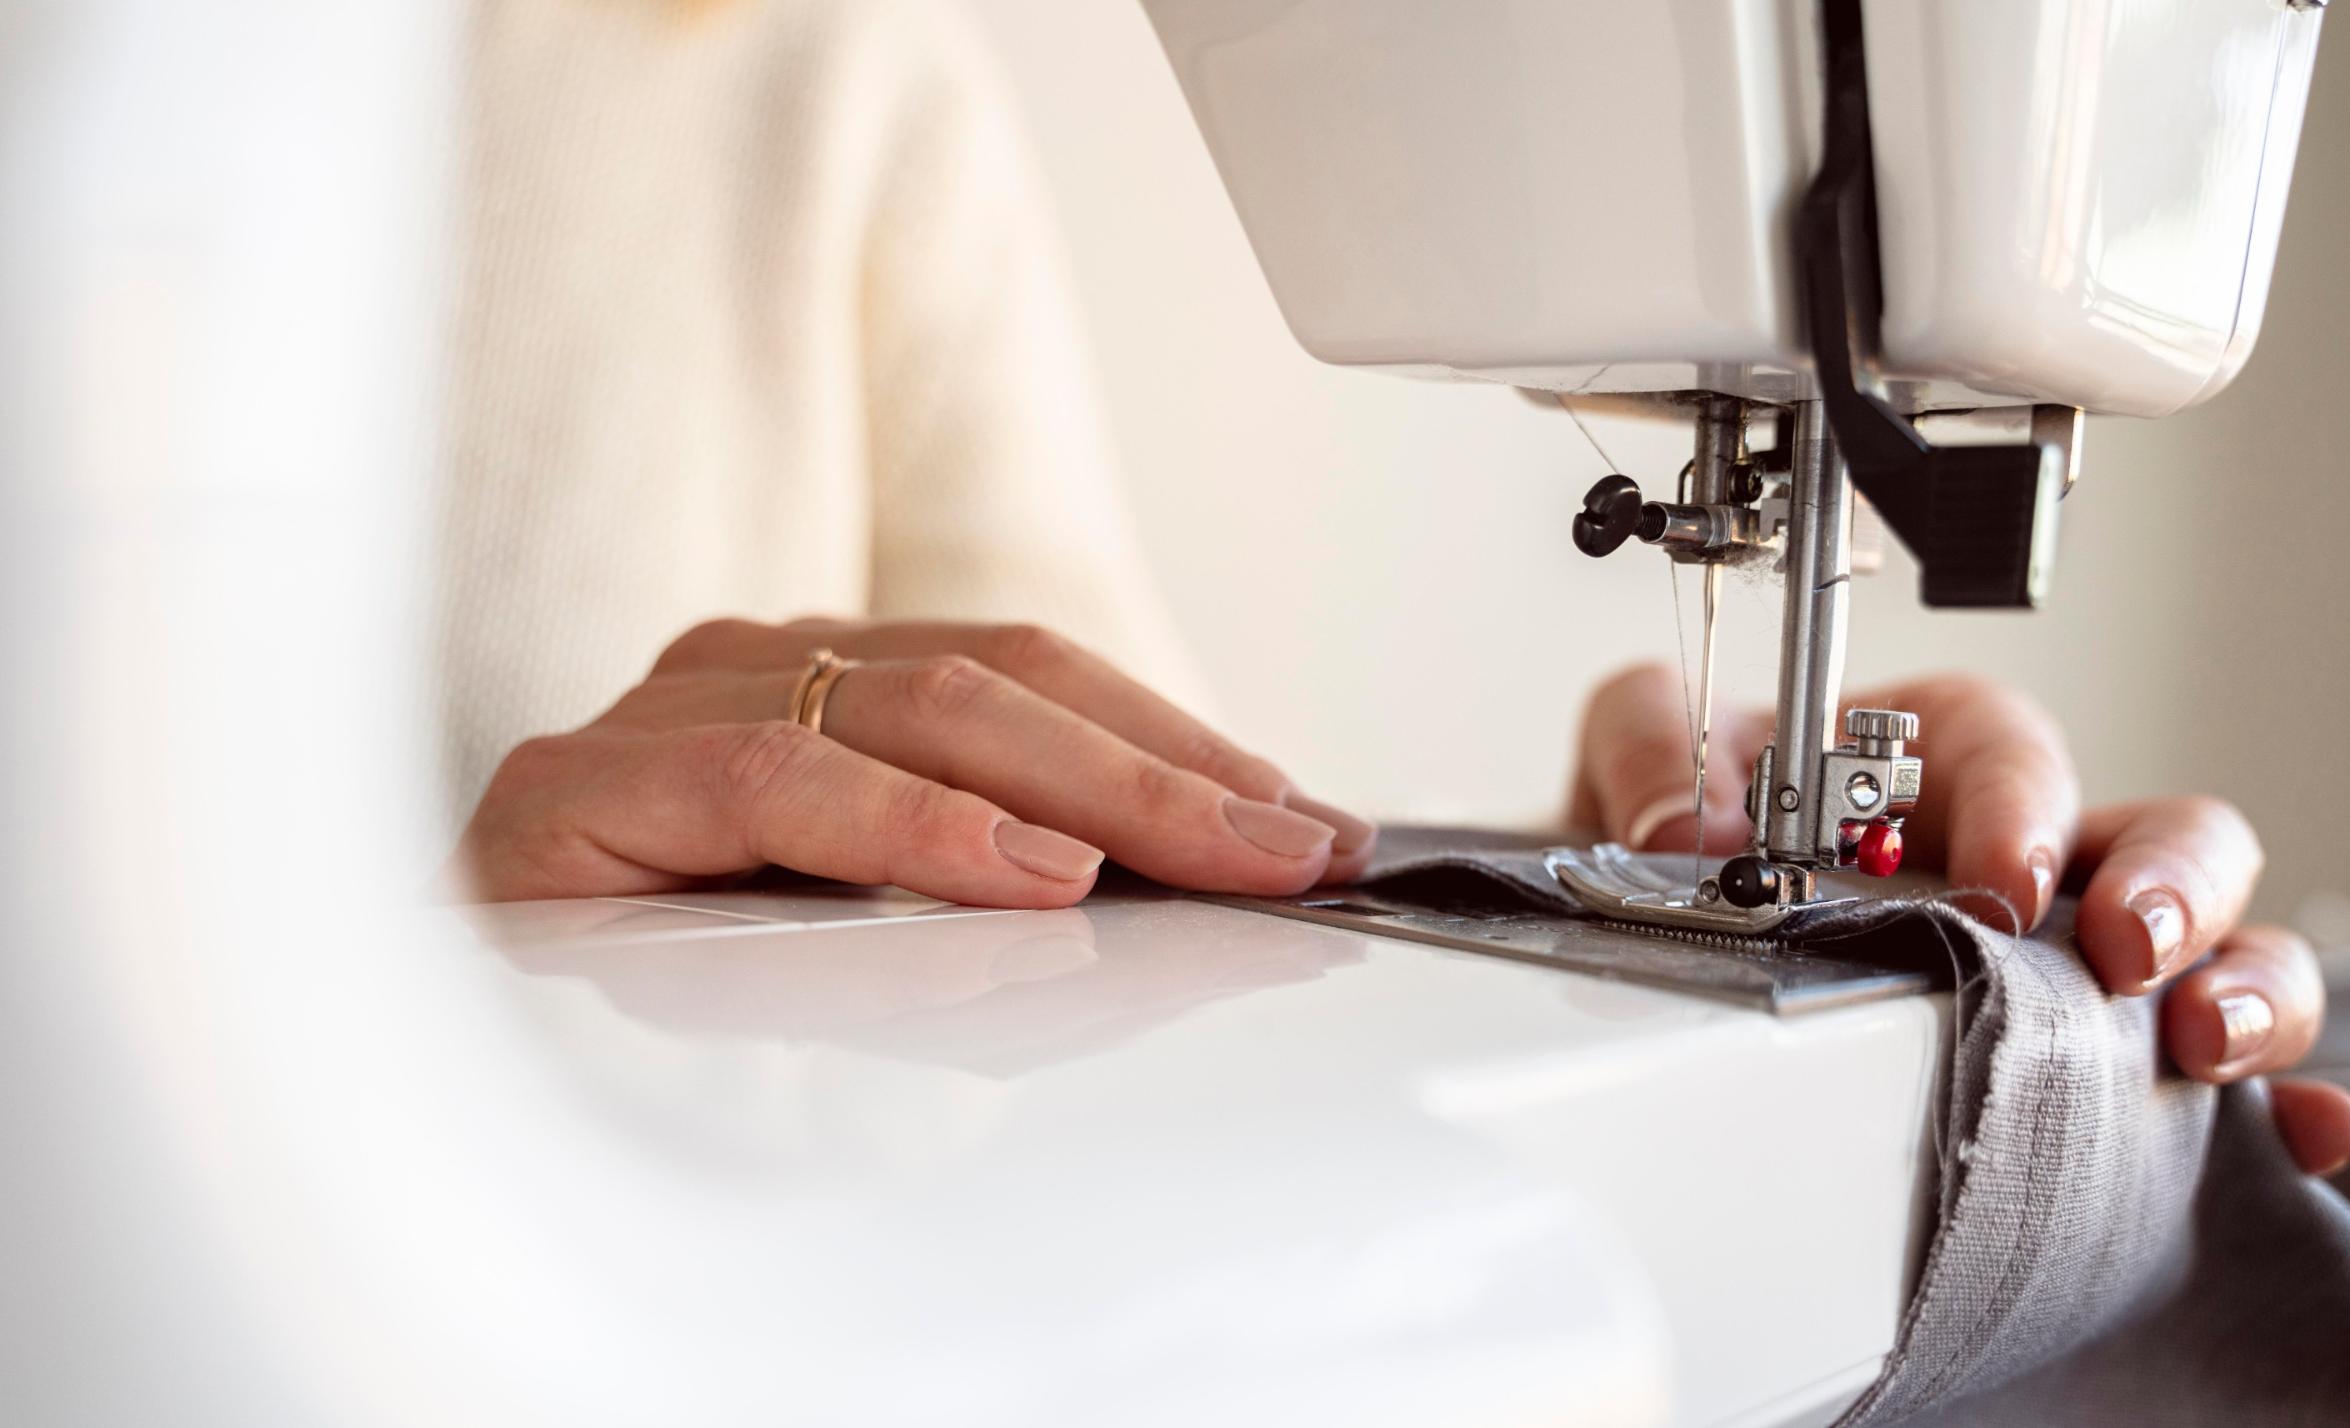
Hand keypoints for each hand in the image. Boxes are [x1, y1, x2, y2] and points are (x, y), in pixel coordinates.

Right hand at [449, 618, 1375, 904]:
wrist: (424, 1006)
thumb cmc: (662, 966)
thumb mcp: (870, 922)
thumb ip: (992, 894)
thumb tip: (1172, 904)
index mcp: (832, 682)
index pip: (1037, 684)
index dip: (1181, 742)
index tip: (1310, 821)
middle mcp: (757, 670)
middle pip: (1002, 687)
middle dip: (1171, 770)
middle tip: (1298, 847)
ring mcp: (668, 710)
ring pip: (911, 715)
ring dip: (1085, 792)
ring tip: (1205, 855)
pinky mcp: (581, 789)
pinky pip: (771, 786)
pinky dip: (910, 830)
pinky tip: (1016, 875)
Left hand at [1570, 664, 2349, 1176]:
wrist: (1643, 949)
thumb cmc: (1681, 841)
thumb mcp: (1645, 762)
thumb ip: (1653, 749)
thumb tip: (1687, 828)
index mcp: (1931, 760)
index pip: (2007, 749)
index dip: (2021, 802)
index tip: (2003, 875)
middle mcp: (2031, 854)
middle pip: (2162, 835)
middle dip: (2170, 886)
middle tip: (2126, 950)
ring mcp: (2072, 962)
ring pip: (2223, 945)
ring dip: (2246, 986)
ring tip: (2206, 1045)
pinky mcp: (2088, 1067)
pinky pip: (2210, 1082)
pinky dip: (2275, 1103)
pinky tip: (2298, 1133)